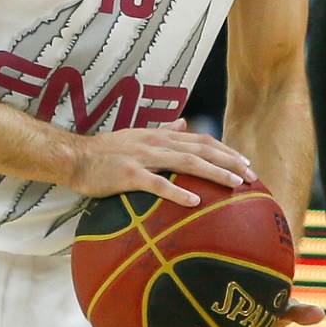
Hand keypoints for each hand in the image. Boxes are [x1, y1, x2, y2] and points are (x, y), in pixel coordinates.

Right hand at [65, 119, 256, 205]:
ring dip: (214, 173)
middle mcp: (156, 142)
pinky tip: (195, 202)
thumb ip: (163, 130)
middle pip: (201, 149)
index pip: (201, 140)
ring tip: (235, 185)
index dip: (225, 150)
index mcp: (160, 135)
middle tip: (251, 176)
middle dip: (229, 161)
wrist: (74, 157)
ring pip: (187, 163)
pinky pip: (157, 184)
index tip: (245, 163)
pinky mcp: (129, 175)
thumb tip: (183, 123)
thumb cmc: (105, 151)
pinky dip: (177, 192)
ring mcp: (143, 157)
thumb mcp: (137, 135)